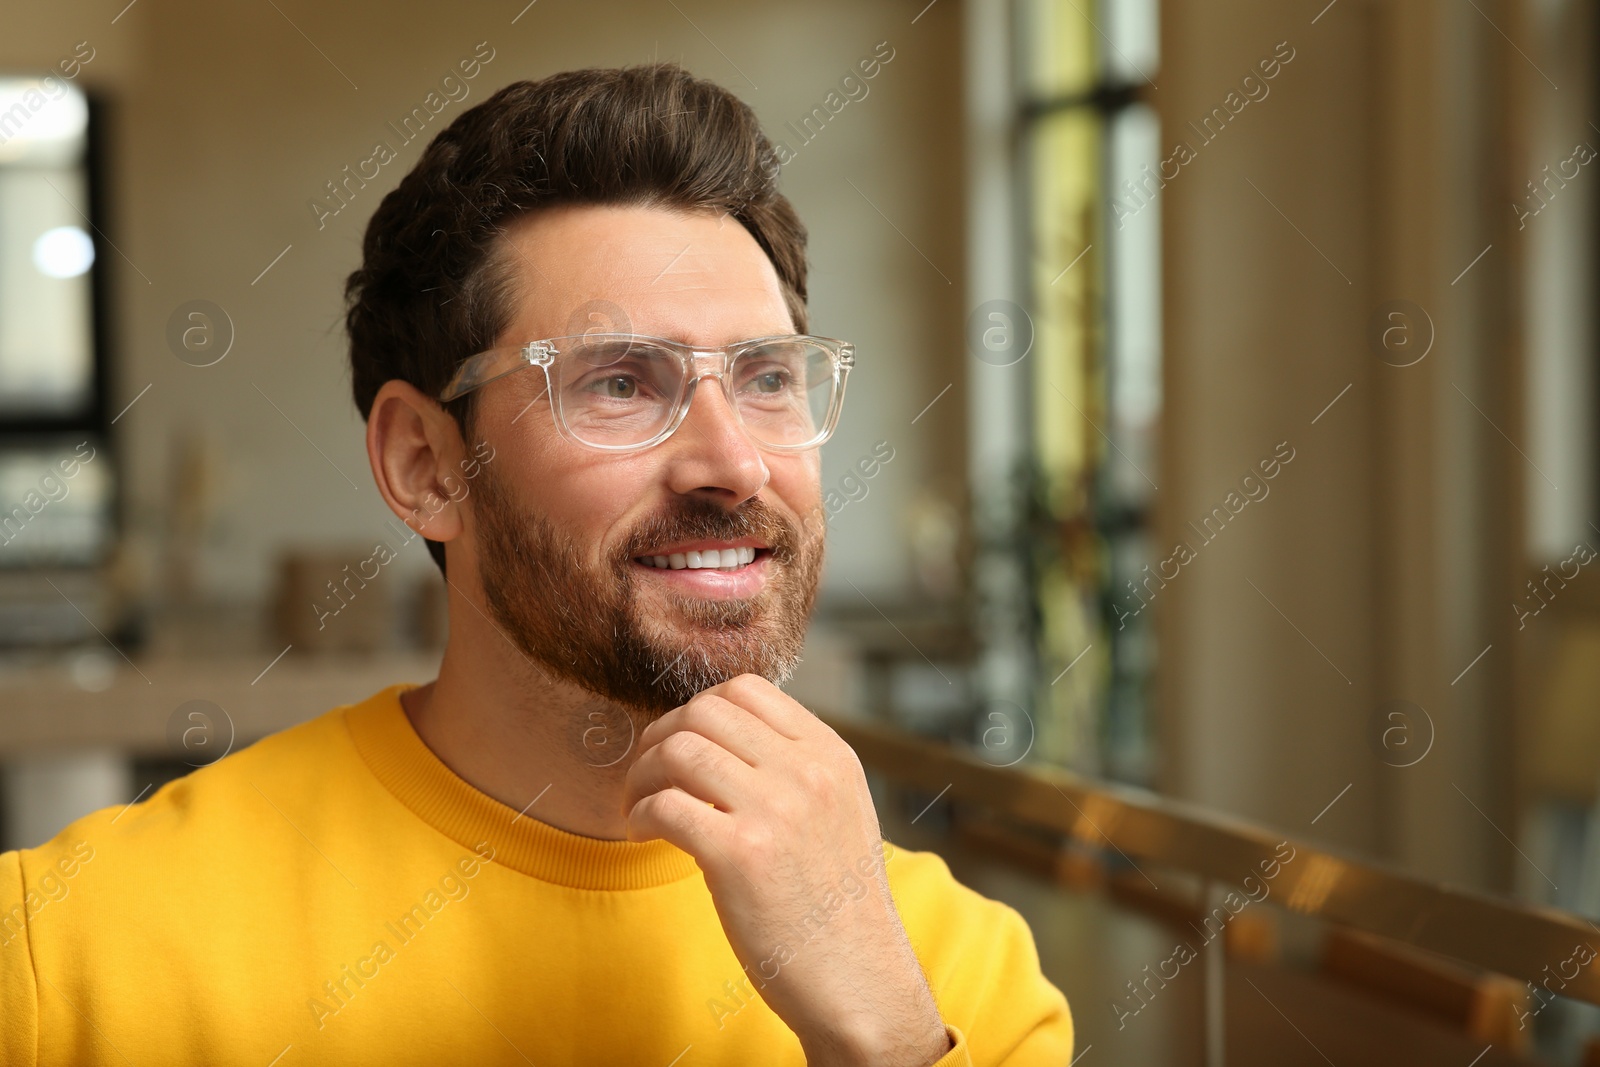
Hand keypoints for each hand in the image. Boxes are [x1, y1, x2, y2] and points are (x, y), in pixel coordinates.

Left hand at [622, 674, 950, 1065]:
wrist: (859, 980)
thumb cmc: (837, 906)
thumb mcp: (840, 811)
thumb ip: (797, 768)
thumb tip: (723, 735)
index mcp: (831, 755)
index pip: (746, 689)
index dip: (698, 712)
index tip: (682, 749)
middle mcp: (807, 773)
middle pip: (704, 711)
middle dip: (660, 738)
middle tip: (648, 778)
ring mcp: (776, 810)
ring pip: (678, 750)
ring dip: (642, 777)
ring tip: (640, 809)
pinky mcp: (741, 855)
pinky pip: (665, 805)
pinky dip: (640, 816)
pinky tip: (643, 836)